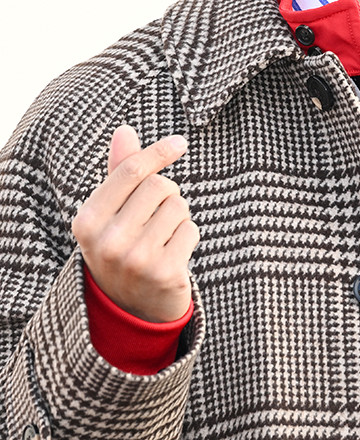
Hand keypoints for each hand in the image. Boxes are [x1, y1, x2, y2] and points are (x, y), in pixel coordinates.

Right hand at [72, 124, 198, 321]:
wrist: (128, 310)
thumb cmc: (122, 246)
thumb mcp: (111, 212)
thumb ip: (119, 172)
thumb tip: (124, 130)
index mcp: (87, 220)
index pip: (131, 171)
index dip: (158, 152)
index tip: (180, 143)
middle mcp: (107, 241)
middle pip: (159, 186)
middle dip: (167, 194)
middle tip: (155, 217)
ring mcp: (135, 260)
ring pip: (178, 206)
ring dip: (178, 217)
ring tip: (161, 238)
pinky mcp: (163, 274)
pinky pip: (191, 230)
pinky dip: (188, 236)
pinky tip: (172, 254)